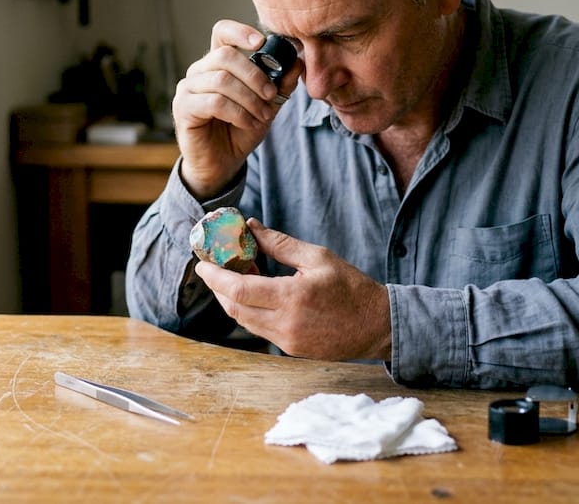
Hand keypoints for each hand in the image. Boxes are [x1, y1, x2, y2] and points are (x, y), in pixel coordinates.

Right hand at [173, 21, 301, 198]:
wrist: (223, 163)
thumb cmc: (240, 129)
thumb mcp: (267, 105)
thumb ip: (280, 84)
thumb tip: (298, 61)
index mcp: (218, 63)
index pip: (222, 32)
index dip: (241, 32)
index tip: (261, 43)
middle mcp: (199, 71)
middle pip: (225, 55)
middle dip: (255, 75)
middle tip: (271, 95)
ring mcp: (187, 88)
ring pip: (222, 80)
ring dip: (249, 99)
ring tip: (263, 115)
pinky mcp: (183, 108)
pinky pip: (214, 102)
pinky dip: (238, 113)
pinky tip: (248, 123)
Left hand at [194, 219, 391, 360]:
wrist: (376, 326)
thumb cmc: (350, 287)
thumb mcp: (317, 257)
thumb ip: (280, 244)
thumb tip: (250, 228)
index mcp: (292, 297)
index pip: (238, 290)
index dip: (215, 277)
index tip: (202, 264)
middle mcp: (285, 323)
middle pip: (234, 308)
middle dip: (217, 288)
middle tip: (213, 267)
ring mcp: (287, 340)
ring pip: (244, 321)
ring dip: (231, 300)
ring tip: (233, 277)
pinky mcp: (291, 350)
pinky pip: (259, 329)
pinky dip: (249, 311)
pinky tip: (254, 295)